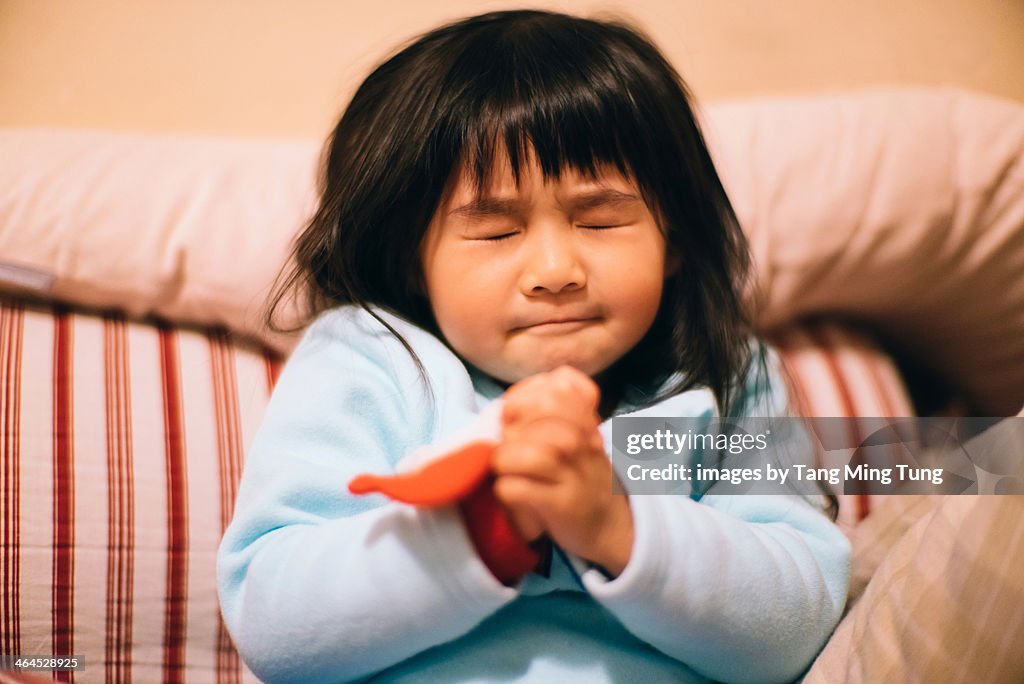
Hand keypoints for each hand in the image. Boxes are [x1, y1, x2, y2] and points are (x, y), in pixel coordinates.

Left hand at [492, 367, 633, 575]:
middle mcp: (582, 441)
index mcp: (584, 419)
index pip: (556, 385)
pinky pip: (516, 488)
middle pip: (536, 412)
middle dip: (509, 428)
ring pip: (524, 450)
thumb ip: (554, 408)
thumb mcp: (578, 432)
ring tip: (506, 470)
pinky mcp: (562, 505)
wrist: (609, 524)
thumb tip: (508, 402)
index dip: (522, 398)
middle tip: (509, 447)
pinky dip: (506, 489)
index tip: (514, 419)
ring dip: (503, 459)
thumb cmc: (580, 474)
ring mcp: (574, 473)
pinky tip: (512, 491)